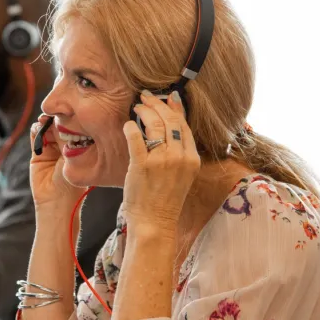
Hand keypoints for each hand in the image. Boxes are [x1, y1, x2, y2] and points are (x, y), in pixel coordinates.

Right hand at [29, 114, 86, 207]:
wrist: (56, 202)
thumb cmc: (72, 183)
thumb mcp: (72, 158)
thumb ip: (66, 139)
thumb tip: (61, 119)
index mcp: (79, 148)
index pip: (74, 128)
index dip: (70, 119)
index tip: (69, 111)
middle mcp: (65, 147)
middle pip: (59, 126)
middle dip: (56, 119)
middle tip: (54, 113)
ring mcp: (51, 150)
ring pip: (47, 130)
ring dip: (45, 123)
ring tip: (44, 120)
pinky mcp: (38, 154)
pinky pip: (35, 138)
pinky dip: (35, 131)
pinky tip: (38, 128)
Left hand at [122, 91, 200, 231]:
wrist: (155, 222)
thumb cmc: (166, 199)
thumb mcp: (182, 174)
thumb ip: (180, 152)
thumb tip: (172, 127)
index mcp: (192, 159)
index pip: (184, 125)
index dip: (174, 108)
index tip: (167, 97)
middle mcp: (180, 157)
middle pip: (170, 121)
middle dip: (158, 104)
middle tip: (146, 97)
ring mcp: (161, 161)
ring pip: (155, 125)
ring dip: (145, 112)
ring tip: (137, 107)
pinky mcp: (142, 166)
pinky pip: (135, 138)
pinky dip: (130, 128)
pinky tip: (128, 125)